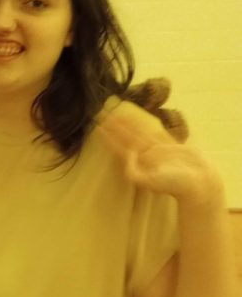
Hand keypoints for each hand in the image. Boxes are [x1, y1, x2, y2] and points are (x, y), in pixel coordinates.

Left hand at [97, 101, 224, 207]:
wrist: (199, 184)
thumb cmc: (175, 185)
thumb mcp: (149, 180)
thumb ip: (133, 169)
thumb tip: (128, 153)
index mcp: (139, 163)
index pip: (119, 146)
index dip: (108, 136)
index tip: (97, 125)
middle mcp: (146, 155)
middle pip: (126, 136)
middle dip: (115, 125)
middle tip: (102, 112)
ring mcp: (158, 150)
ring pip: (140, 131)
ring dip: (128, 122)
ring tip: (118, 111)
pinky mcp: (171, 146)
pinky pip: (156, 131)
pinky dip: (148, 124)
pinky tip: (141, 118)